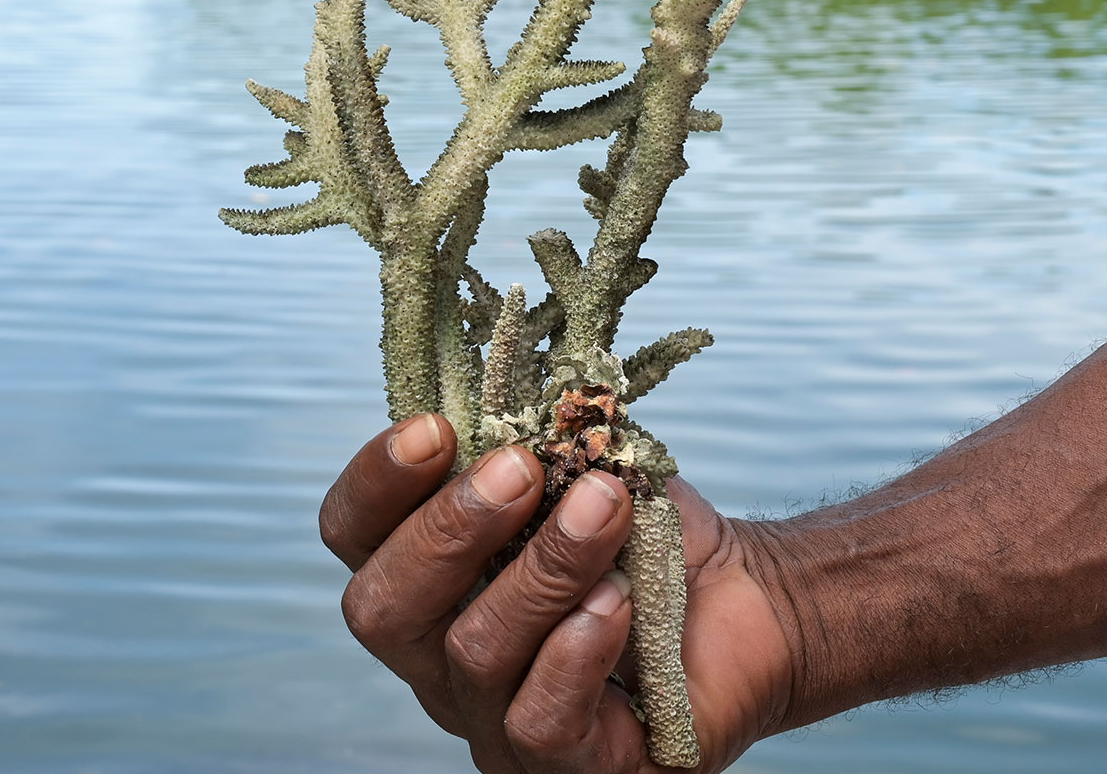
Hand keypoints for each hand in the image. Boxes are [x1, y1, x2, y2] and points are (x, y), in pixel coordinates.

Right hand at [319, 413, 797, 772]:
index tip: (433, 428)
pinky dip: (575, 649)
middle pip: (383, 608)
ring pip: (473, 651)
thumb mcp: (587, 469)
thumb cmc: (650, 539)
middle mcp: (442, 658)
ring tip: (606, 507)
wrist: (751, 603)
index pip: (355, 538)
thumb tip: (501, 372)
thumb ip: (533, 434)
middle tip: (520, 469)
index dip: (376, 483)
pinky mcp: (567, 764)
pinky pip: (539, 720)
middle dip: (447, 528)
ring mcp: (496, 721)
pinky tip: (618, 600)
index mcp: (433, 579)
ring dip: (543, 566)